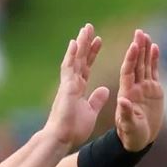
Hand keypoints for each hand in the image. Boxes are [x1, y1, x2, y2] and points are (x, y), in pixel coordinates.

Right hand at [43, 23, 111, 147]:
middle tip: (90, 27)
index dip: (92, 54)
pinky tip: (75, 42)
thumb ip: (96, 100)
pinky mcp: (66, 88)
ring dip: (80, 43)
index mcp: (78, 89)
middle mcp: (71, 83)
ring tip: (86, 28)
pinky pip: (69, 68)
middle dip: (86, 43)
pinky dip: (72, 55)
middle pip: (80, 59)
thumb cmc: (73, 129)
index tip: (99, 41)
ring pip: (74, 59)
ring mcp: (67, 84)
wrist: (61, 138)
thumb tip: (104, 90)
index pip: (86, 67)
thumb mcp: (90, 112)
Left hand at [114, 29, 164, 151]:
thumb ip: (125, 114)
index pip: (128, 71)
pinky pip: (153, 72)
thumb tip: (122, 101)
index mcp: (127, 93)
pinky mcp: (154, 91)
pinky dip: (154, 60)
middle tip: (139, 32)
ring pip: (145, 65)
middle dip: (138, 48)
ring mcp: (145, 88)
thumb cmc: (131, 135)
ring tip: (146, 35)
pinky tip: (155, 47)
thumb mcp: (128, 126)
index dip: (131, 58)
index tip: (133, 45)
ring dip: (145, 50)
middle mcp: (135, 87)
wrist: (139, 140)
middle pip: (137, 64)